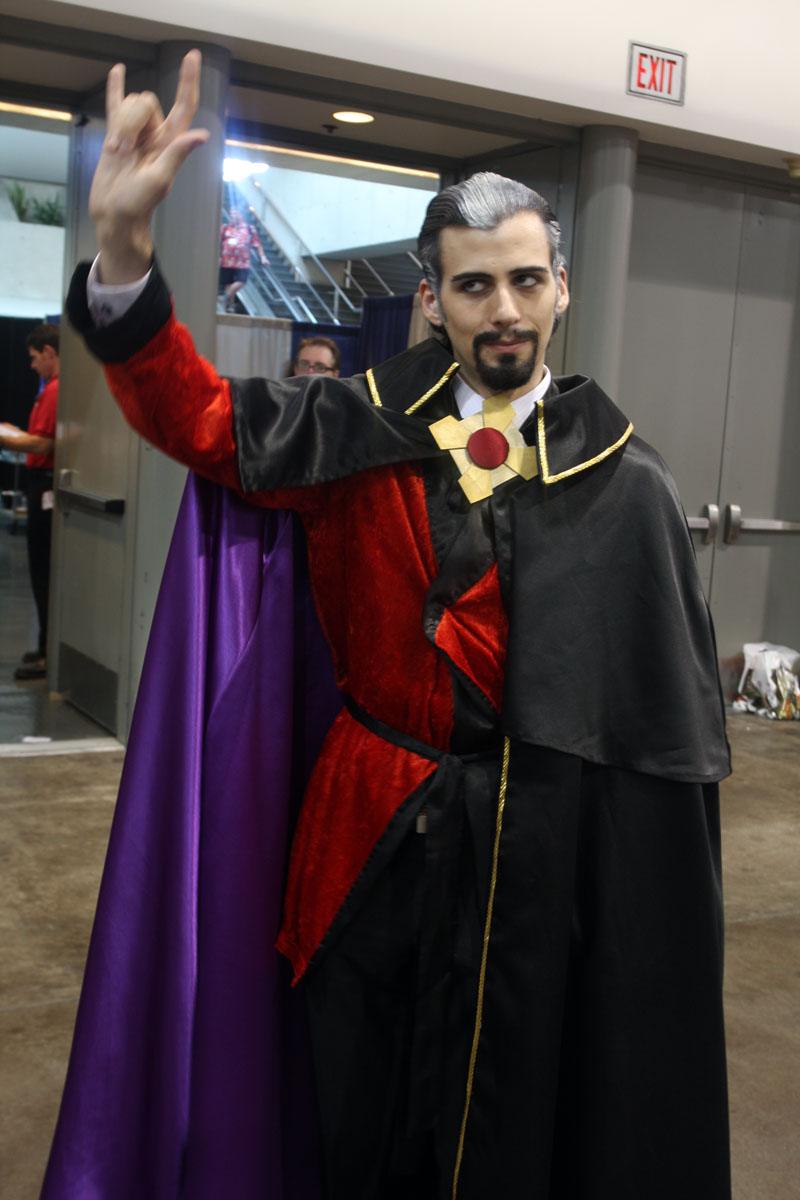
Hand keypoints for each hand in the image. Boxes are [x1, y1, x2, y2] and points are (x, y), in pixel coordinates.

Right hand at [89, 49, 209, 282]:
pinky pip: (116, 105)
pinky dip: (116, 88)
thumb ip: (177, 155)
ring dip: (119, 126)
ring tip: (114, 153)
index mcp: (171, 143)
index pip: (184, 105)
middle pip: (145, 102)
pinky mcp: (117, 135)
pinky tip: (117, 71)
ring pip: (128, 105)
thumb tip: (201, 136)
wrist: (115, 214)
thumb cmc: (139, 203)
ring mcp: (136, 134)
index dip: (188, 81)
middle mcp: (156, 135)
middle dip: (130, 121)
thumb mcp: (159, 179)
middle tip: (122, 152)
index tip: (192, 57)